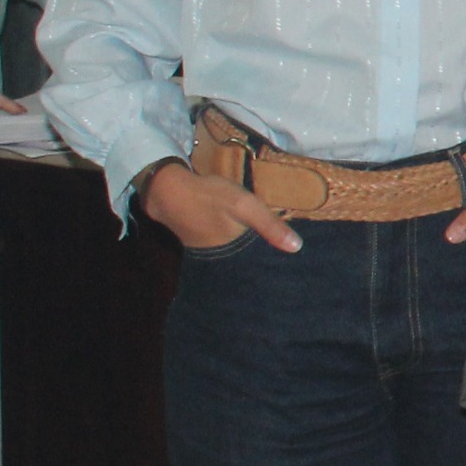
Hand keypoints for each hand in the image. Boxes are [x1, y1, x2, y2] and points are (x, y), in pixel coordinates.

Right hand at [138, 158, 301, 255]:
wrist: (168, 191)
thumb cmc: (209, 197)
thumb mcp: (243, 205)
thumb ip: (269, 225)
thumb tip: (297, 248)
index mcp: (237, 254)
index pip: (263, 269)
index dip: (278, 270)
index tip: (298, 274)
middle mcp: (224, 260)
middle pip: (253, 267)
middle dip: (268, 266)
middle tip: (291, 268)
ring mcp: (213, 254)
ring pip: (241, 259)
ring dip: (255, 257)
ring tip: (277, 257)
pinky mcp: (205, 245)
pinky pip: (230, 251)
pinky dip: (240, 248)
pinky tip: (250, 243)